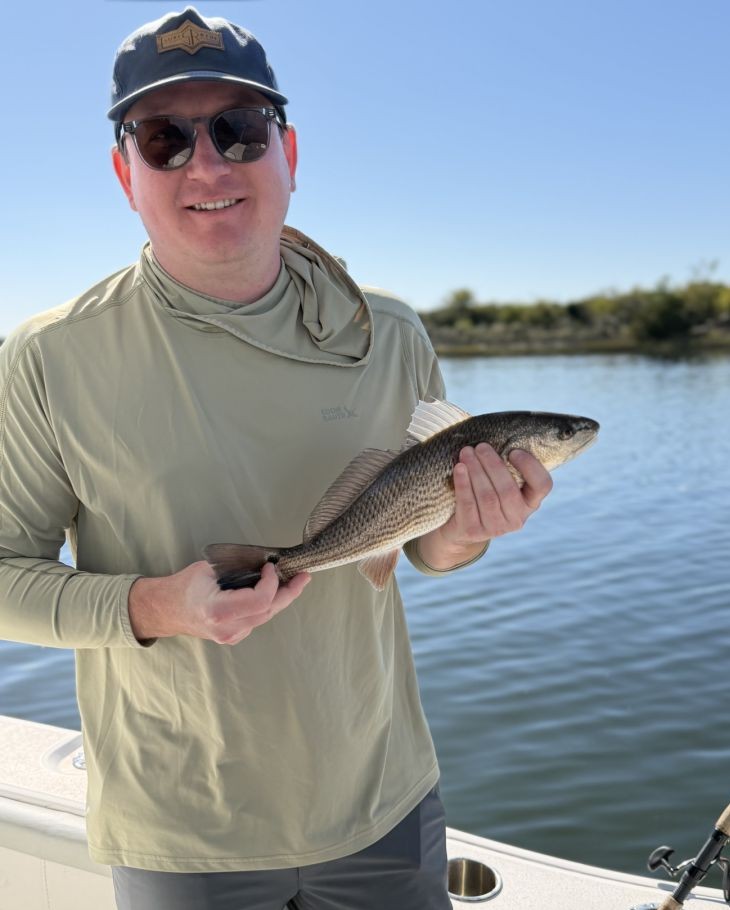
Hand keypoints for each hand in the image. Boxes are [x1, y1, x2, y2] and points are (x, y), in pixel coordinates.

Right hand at [129, 560, 310, 644]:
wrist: (165, 610)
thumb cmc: (184, 585)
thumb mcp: (208, 569)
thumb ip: (236, 569)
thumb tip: (263, 563)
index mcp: (217, 611)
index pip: (259, 601)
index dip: (272, 583)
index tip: (271, 567)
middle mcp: (226, 628)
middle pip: (268, 612)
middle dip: (289, 592)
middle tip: (304, 577)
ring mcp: (230, 636)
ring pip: (265, 617)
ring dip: (281, 598)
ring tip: (292, 581)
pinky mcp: (232, 637)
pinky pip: (257, 620)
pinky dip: (268, 605)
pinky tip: (273, 592)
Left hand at [415, 444, 552, 569]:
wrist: (460, 526)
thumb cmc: (484, 491)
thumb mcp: (499, 480)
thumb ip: (505, 463)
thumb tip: (498, 432)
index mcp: (530, 502)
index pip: (542, 485)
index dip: (530, 467)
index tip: (513, 451)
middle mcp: (517, 518)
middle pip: (508, 490)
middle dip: (493, 465)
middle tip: (481, 446)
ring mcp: (495, 528)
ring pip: (487, 497)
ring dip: (476, 471)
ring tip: (466, 452)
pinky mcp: (473, 531)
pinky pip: (468, 504)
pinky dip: (463, 484)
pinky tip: (459, 468)